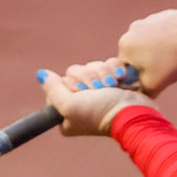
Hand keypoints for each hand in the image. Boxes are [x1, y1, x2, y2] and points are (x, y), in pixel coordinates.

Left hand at [36, 58, 154, 136]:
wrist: (135, 113)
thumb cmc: (101, 113)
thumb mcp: (70, 106)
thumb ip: (53, 89)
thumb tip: (41, 74)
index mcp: (66, 112)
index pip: (58, 85)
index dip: (69, 84)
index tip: (79, 93)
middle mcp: (81, 101)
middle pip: (75, 72)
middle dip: (88, 77)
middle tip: (97, 90)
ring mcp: (98, 91)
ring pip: (91, 66)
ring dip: (102, 73)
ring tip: (112, 85)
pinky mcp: (113, 81)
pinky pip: (107, 63)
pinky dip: (114, 68)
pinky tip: (120, 79)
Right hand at [118, 8, 176, 95]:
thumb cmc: (175, 59)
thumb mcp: (155, 84)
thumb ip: (142, 91)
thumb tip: (140, 93)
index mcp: (124, 46)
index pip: (126, 70)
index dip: (141, 78)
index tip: (156, 77)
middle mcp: (132, 29)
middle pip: (138, 56)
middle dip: (150, 64)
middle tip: (167, 68)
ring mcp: (148, 20)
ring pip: (150, 44)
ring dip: (160, 52)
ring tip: (176, 56)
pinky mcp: (163, 15)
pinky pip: (162, 33)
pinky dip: (169, 40)